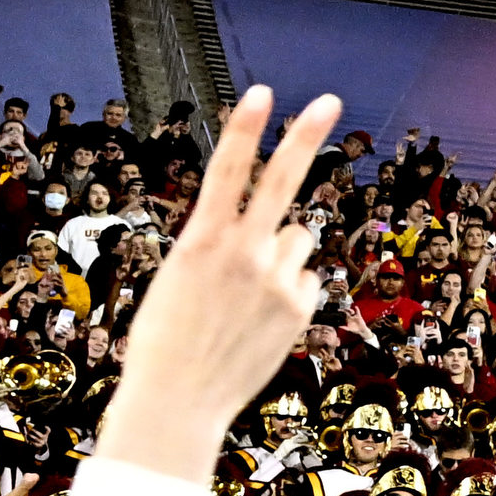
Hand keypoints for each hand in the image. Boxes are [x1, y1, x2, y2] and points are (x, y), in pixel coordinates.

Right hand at [99, 87, 337, 487]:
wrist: (178, 402)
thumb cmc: (166, 341)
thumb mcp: (179, 279)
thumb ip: (221, 248)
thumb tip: (272, 240)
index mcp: (201, 240)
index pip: (227, 171)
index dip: (245, 129)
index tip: (262, 92)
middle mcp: (244, 253)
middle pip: (283, 181)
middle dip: (305, 135)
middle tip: (330, 99)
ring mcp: (276, 279)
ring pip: (297, 240)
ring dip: (282, 253)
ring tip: (248, 294)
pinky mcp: (300, 307)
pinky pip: (305, 279)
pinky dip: (290, 291)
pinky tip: (261, 320)